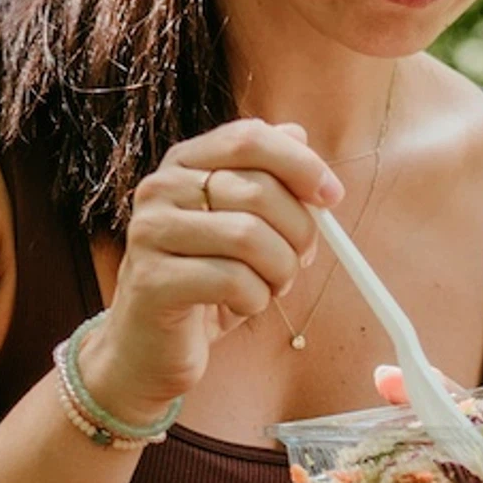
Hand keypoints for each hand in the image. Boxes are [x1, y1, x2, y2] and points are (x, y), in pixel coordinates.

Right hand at [80, 120, 342, 415]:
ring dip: (279, 271)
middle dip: (297, 233)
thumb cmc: (206, 284)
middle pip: (258, 190)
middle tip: (297, 262)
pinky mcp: (152, 279)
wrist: (150, 347)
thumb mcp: (245, 227)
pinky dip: (255, 300)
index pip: (249, 138)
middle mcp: (160, 188)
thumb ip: (268, 181)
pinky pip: (232, 280)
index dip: (300, 164)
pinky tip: (241, 308)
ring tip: (269, 288)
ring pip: (249, 236)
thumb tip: (298, 134)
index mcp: (185, 164)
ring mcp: (150, 232)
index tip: (331, 196)